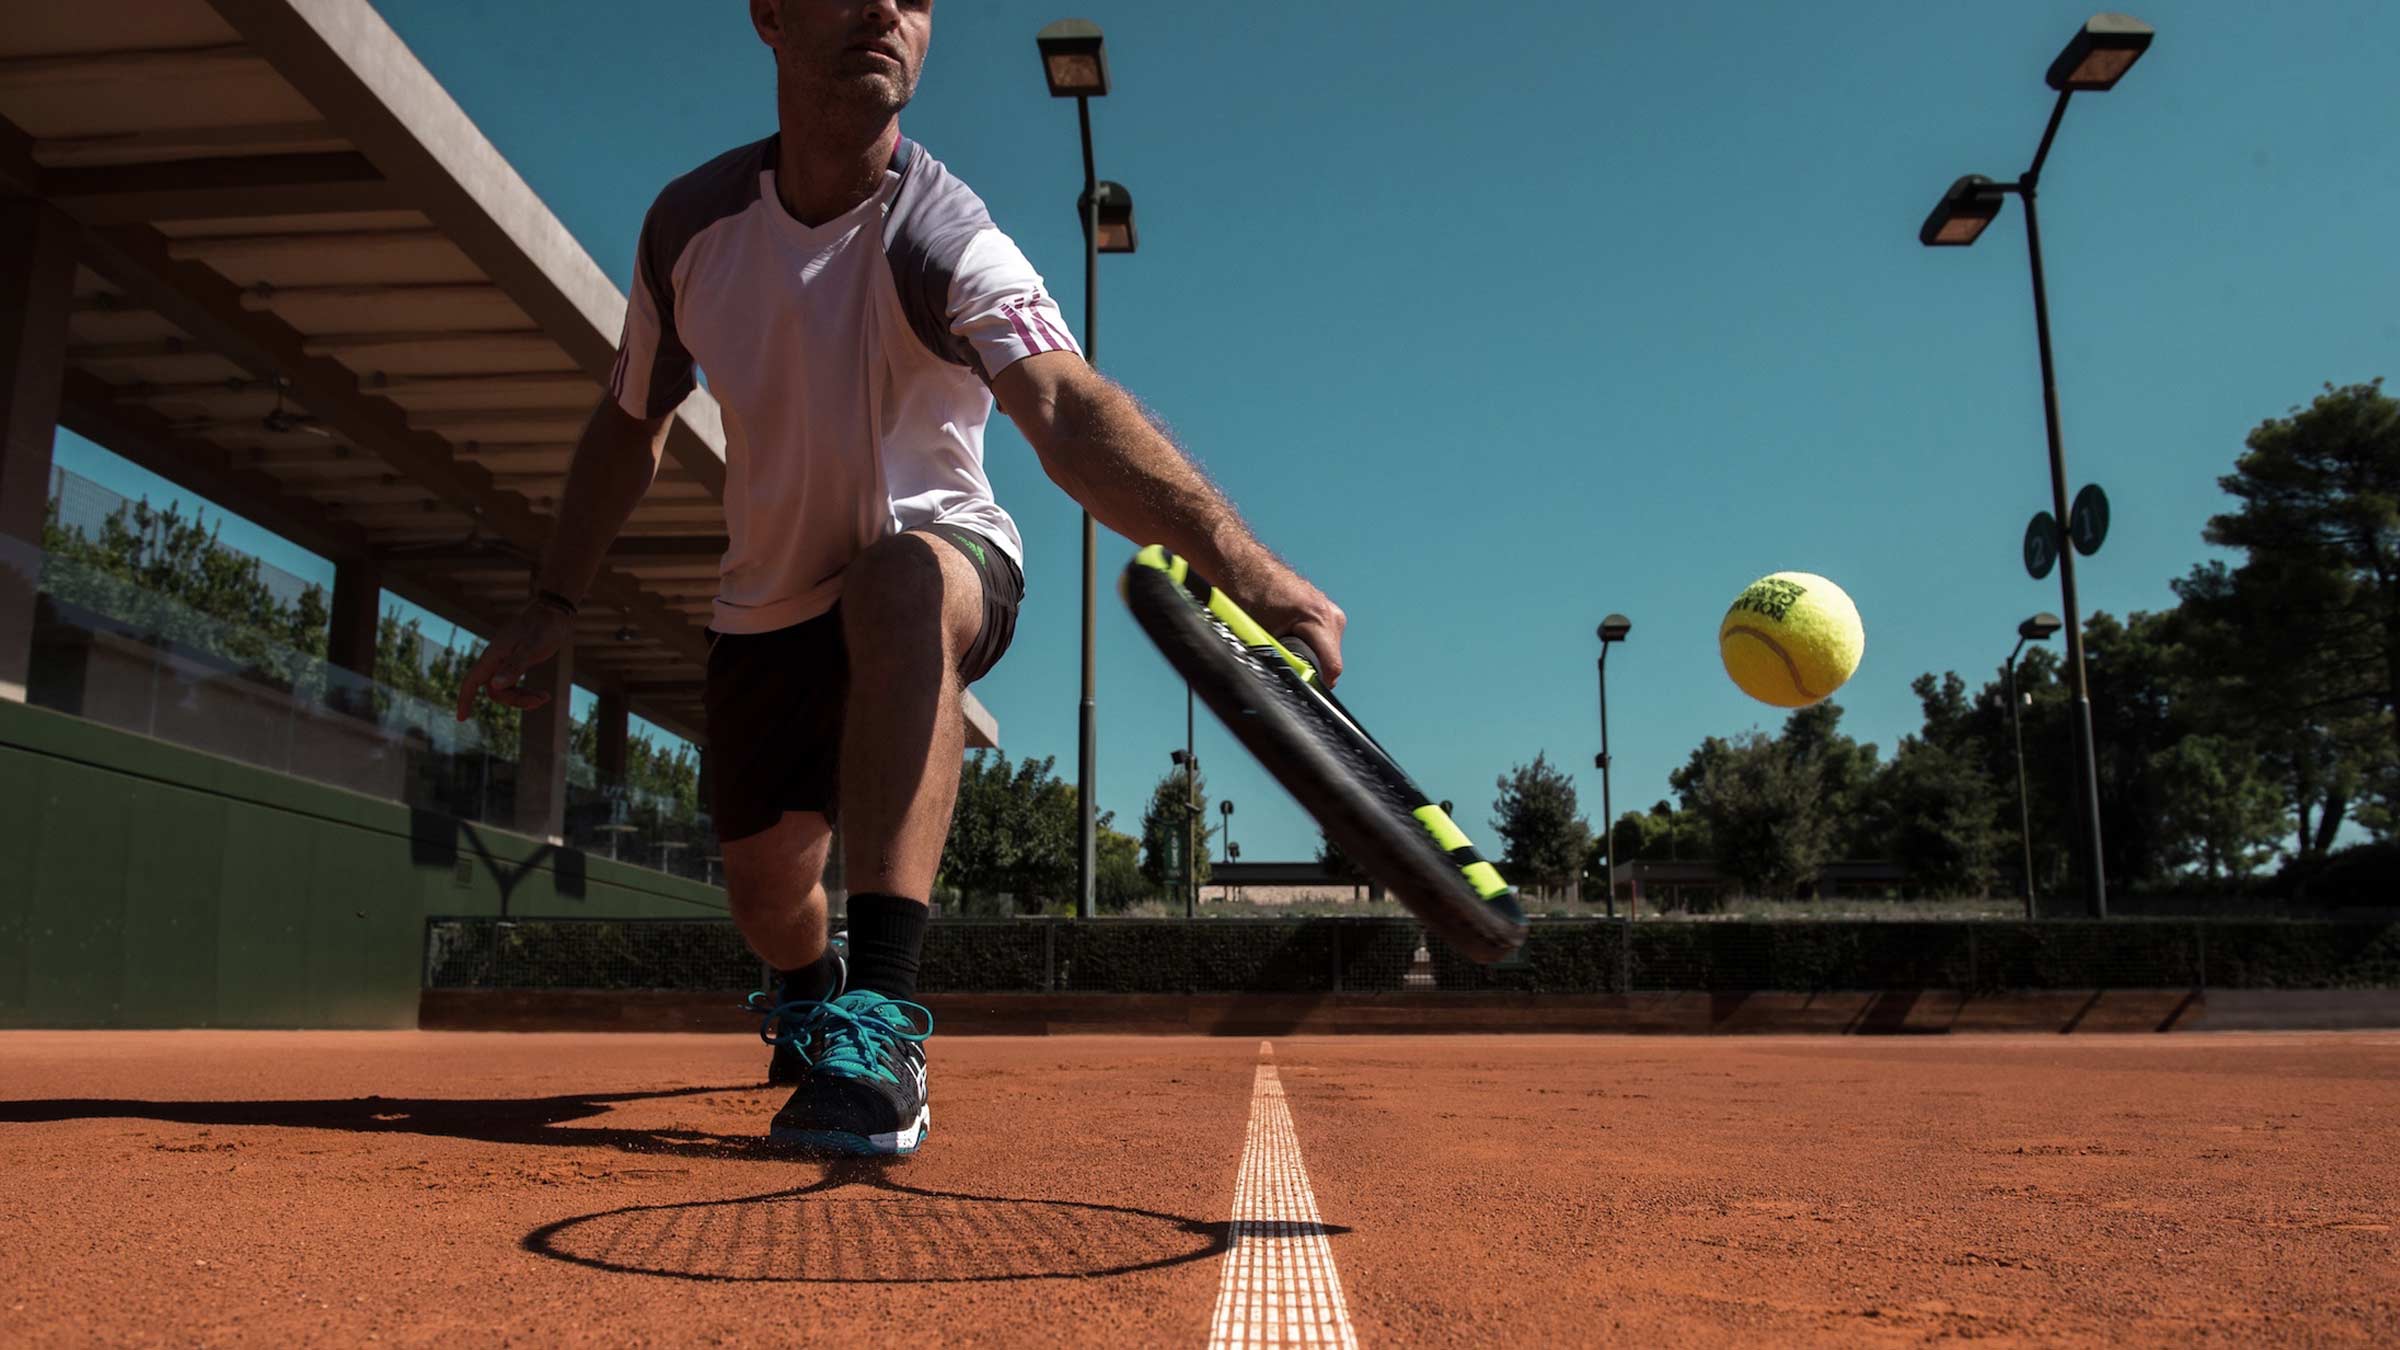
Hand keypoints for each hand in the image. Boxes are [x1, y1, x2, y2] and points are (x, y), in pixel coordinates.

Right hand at [455, 602, 575, 719]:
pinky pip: (515, 683)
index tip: (461, 718)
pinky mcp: (517, 661)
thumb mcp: (532, 649)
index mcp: (494, 655)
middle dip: (514, 700)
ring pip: (506, 688)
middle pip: (495, 690)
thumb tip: (495, 686)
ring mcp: (506, 660)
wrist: (555, 613)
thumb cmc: (544, 628)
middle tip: (540, 701)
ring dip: (523, 697)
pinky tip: (544, 695)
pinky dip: (527, 691)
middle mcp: (496, 659)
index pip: (472, 681)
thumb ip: (514, 667)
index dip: (465, 699)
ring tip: (545, 698)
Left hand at [1244, 568, 1347, 685]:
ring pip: (1324, 650)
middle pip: (1329, 660)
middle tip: (1278, 654)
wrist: (1242, 565)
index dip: (1313, 682)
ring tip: (1278, 638)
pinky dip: (1303, 642)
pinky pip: (1319, 639)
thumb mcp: (1260, 634)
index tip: (1295, 682)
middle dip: (1306, 666)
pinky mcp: (1323, 610)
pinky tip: (1283, 631)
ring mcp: (1329, 610)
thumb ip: (1280, 661)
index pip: (1332, 667)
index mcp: (1319, 617)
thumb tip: (1285, 684)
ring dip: (1304, 653)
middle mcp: (1331, 614)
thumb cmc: (1247, 592)